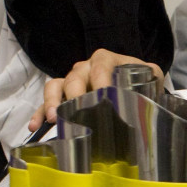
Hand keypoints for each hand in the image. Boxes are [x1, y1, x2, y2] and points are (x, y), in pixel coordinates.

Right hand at [28, 49, 161, 131]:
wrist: (134, 87)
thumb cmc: (141, 82)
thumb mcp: (150, 77)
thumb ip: (151, 78)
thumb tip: (151, 89)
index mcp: (106, 60)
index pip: (101, 66)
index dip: (100, 80)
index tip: (103, 95)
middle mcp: (86, 67)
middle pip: (75, 77)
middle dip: (74, 94)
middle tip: (76, 111)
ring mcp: (72, 80)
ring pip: (56, 85)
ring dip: (52, 102)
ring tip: (53, 118)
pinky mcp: (63, 95)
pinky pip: (48, 101)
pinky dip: (40, 112)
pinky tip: (35, 126)